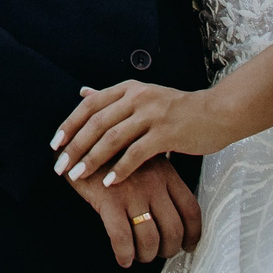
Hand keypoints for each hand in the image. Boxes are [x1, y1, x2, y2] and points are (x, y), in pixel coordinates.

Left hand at [56, 81, 230, 186]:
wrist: (217, 113)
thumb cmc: (178, 109)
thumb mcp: (143, 96)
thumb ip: (113, 98)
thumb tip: (83, 93)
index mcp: (128, 89)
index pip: (90, 105)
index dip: (70, 124)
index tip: (55, 144)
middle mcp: (137, 98)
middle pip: (96, 122)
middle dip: (75, 146)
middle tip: (61, 166)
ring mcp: (151, 114)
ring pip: (112, 138)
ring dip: (92, 159)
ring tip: (78, 176)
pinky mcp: (166, 133)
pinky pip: (137, 153)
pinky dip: (121, 168)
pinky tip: (109, 183)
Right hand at [65, 153, 201, 266]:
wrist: (79, 139)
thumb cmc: (111, 152)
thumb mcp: (143, 156)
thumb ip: (160, 176)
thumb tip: (173, 207)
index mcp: (166, 173)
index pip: (191, 210)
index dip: (193, 234)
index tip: (188, 246)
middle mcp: (153, 184)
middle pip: (173, 229)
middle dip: (168, 249)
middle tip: (159, 252)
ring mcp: (132, 192)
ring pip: (150, 239)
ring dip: (147, 255)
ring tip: (140, 256)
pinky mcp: (108, 200)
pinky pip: (122, 238)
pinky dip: (125, 254)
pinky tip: (123, 258)